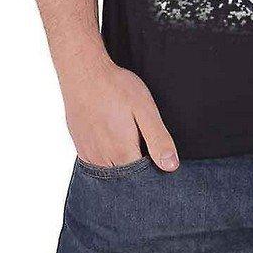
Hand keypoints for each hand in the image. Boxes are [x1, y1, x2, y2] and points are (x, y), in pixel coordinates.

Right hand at [59, 50, 178, 171]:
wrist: (83, 72)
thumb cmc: (116, 87)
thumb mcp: (145, 110)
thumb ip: (158, 140)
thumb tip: (171, 166)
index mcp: (122, 153)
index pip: (142, 179)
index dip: (153, 173)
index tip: (160, 162)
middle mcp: (103, 159)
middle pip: (125, 179)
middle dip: (138, 174)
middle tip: (146, 151)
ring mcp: (89, 154)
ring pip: (110, 173)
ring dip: (122, 167)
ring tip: (132, 147)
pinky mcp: (80, 146)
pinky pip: (96, 165)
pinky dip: (107, 162)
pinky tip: (114, 146)